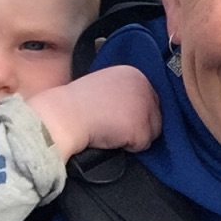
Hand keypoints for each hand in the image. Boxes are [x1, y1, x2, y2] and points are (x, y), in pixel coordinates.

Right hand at [28, 67, 160, 160]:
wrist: (64, 116)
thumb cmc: (77, 104)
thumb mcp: (105, 85)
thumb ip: (124, 92)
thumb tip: (134, 108)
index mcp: (134, 73)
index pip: (150, 98)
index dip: (135, 111)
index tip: (118, 116)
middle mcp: (144, 85)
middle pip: (156, 114)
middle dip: (138, 123)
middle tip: (114, 125)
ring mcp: (144, 105)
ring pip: (153, 131)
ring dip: (135, 136)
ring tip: (112, 130)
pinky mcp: (141, 126)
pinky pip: (143, 145)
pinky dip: (129, 147)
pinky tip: (111, 137)